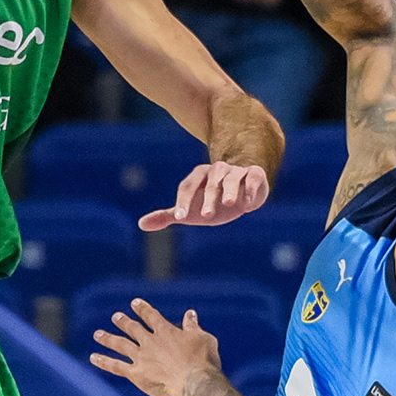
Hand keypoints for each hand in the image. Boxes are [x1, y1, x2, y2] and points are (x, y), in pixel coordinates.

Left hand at [90, 298, 229, 395]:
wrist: (196, 384)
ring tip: (98, 334)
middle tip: (116, 316)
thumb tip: (190, 314)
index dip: (143, 309)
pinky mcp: (137, 374)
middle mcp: (151, 342)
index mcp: (167, 332)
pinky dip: (104, 362)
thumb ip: (193, 327)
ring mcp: (142, 358)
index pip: (151, 316)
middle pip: (133, 328)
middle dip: (124, 322)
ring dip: (108, 338)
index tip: (135, 303)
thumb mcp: (204, 339)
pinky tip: (94, 358)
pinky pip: (116, 366)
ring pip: (121, 345)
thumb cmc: (204, 362)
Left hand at [141, 163, 268, 232]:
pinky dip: (250, 188)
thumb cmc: (212, 200)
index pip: (188, 186)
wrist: (242, 191)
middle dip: (208, 200)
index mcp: (199, 176)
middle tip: (206, 216)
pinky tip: (247, 204)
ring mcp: (236, 171)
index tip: (180, 217)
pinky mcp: (255, 174)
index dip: (184, 201)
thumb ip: (169, 215)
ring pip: (231, 179)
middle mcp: (217, 170)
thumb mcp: (191, 209)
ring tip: (227, 204)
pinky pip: (252, 177)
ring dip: (229, 191)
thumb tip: (141, 224)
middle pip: (210, 184)